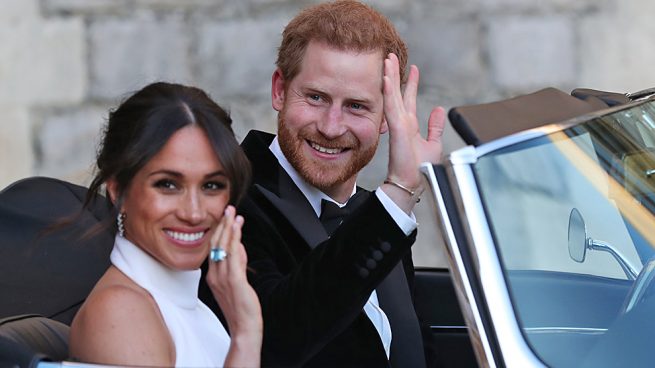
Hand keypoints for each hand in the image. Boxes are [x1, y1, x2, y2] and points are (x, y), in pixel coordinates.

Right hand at [206, 206, 261, 363]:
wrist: (244, 328)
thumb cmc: (241, 307)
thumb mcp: (236, 281)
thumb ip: (237, 263)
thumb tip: (240, 246)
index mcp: (212, 275)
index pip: (214, 248)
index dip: (219, 231)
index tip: (225, 217)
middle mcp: (214, 275)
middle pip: (216, 244)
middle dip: (223, 225)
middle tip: (228, 209)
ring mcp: (223, 278)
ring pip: (224, 247)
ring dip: (229, 228)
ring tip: (233, 213)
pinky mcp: (234, 281)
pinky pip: (233, 256)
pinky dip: (235, 240)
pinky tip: (238, 229)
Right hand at [382, 53, 444, 209]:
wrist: (412, 183)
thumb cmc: (420, 169)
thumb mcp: (433, 143)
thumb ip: (435, 126)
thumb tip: (439, 110)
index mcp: (409, 125)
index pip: (408, 99)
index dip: (410, 83)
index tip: (412, 68)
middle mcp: (402, 122)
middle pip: (397, 93)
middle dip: (395, 74)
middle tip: (392, 56)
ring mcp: (398, 125)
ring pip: (392, 95)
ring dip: (389, 77)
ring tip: (387, 59)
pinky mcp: (397, 129)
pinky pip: (391, 106)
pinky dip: (389, 91)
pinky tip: (386, 78)